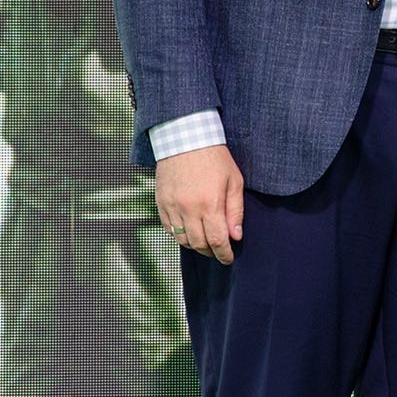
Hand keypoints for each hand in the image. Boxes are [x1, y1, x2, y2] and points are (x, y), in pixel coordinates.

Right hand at [155, 143, 244, 264]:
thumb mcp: (234, 181)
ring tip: (205, 243)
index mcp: (210, 204)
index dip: (224, 254)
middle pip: (199, 244)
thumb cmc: (214, 158)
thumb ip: (235, 211)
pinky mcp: (160, 203)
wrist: (186, 138)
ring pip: (182, 239)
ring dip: (195, 246)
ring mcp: (172, 207)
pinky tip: (189, 231)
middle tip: (219, 251)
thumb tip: (236, 235)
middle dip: (211, 252)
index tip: (229, 258)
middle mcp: (188, 209)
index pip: (217, 241)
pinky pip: (169, 228)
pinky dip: (180, 235)